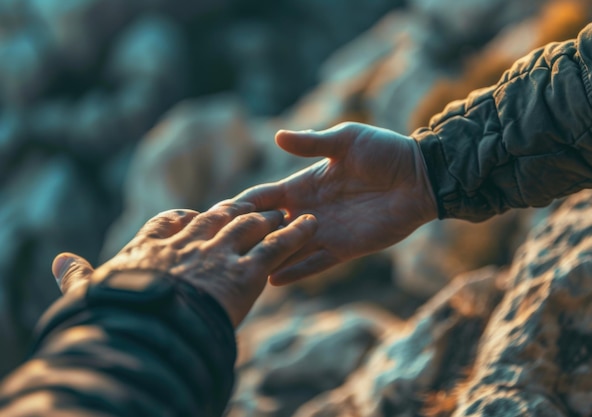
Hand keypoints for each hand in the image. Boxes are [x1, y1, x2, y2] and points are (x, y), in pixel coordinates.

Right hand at [51, 202, 316, 326]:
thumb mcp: (90, 293)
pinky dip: (297, 234)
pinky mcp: (247, 273)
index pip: (170, 221)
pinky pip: (277, 247)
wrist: (147, 330)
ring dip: (265, 217)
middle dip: (231, 211)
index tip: (191, 215)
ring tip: (279, 211)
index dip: (184, 217)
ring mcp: (220, 254)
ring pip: (248, 225)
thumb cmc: (116, 316)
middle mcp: (190, 243)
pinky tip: (312, 224)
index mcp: (153, 246)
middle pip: (215, 217)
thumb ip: (78, 276)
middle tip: (245, 208)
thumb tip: (57, 261)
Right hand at [234, 122, 436, 284]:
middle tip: (216, 249)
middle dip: (245, 236)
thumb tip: (276, 136)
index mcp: (303, 185)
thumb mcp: (345, 140)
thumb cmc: (384, 152)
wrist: (419, 176)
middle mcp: (308, 211)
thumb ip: (311, 143)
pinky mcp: (344, 249)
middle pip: (269, 227)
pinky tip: (272, 279)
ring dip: (265, 257)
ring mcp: (324, 232)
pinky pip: (315, 263)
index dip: (240, 205)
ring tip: (237, 269)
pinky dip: (295, 271)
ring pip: (287, 249)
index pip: (263, 198)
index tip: (214, 214)